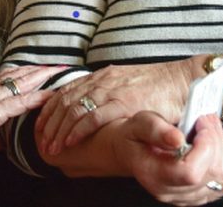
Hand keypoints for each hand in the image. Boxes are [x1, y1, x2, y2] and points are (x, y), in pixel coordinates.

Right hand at [0, 65, 60, 161]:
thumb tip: (6, 142)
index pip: (8, 78)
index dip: (27, 73)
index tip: (42, 69)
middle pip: (19, 74)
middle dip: (40, 69)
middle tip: (59, 65)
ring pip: (22, 82)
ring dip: (43, 76)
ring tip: (61, 71)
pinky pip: (20, 102)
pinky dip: (38, 97)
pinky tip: (51, 95)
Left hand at [37, 62, 189, 154]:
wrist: (182, 80)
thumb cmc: (158, 86)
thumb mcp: (126, 85)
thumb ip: (109, 93)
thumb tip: (96, 106)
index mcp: (102, 76)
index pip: (66, 90)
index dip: (49, 108)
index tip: (40, 122)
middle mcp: (103, 81)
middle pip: (65, 101)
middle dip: (50, 122)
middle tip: (40, 139)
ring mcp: (113, 91)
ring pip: (75, 110)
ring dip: (60, 130)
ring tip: (51, 146)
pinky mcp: (124, 103)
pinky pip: (94, 117)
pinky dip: (78, 130)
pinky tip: (70, 141)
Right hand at [114, 112, 222, 205]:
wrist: (132, 152)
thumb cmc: (135, 137)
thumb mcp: (139, 123)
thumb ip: (157, 130)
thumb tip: (177, 138)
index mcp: (154, 175)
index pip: (190, 173)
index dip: (205, 148)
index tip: (200, 125)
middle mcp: (171, 192)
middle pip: (212, 174)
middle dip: (216, 140)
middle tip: (206, 119)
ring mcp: (188, 197)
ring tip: (210, 130)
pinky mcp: (201, 194)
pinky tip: (216, 147)